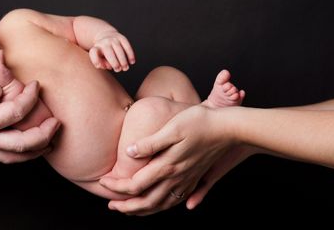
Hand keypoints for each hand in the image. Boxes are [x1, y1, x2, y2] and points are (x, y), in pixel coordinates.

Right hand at [0, 75, 59, 162]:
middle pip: (21, 144)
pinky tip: (22, 146)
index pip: (15, 113)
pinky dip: (17, 154)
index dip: (30, 98)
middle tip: (57, 123)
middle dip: (44, 134)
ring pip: (12, 156)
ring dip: (34, 151)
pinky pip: (1, 155)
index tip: (36, 85)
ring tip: (48, 142)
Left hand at [89, 30, 134, 71]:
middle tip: (118, 70)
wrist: (106, 36)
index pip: (93, 52)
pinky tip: (132, 62)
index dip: (95, 60)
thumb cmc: (103, 52)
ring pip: (118, 49)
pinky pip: (126, 46)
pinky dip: (130, 54)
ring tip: (126, 68)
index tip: (99, 66)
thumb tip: (109, 66)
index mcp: (96, 48)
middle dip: (114, 62)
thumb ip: (103, 64)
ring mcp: (113, 39)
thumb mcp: (100, 58)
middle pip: (109, 52)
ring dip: (123, 60)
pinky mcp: (121, 37)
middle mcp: (104, 42)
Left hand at [100, 105, 240, 214]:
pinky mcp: (196, 178)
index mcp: (167, 165)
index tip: (103, 182)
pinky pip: (177, 200)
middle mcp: (177, 178)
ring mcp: (188, 180)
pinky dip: (165, 206)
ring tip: (130, 210)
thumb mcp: (172, 128)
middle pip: (147, 201)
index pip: (135, 185)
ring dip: (143, 210)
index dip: (116, 186)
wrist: (230, 128)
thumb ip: (150, 143)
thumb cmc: (200, 122)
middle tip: (110, 205)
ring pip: (162, 204)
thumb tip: (129, 152)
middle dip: (126, 206)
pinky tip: (162, 206)